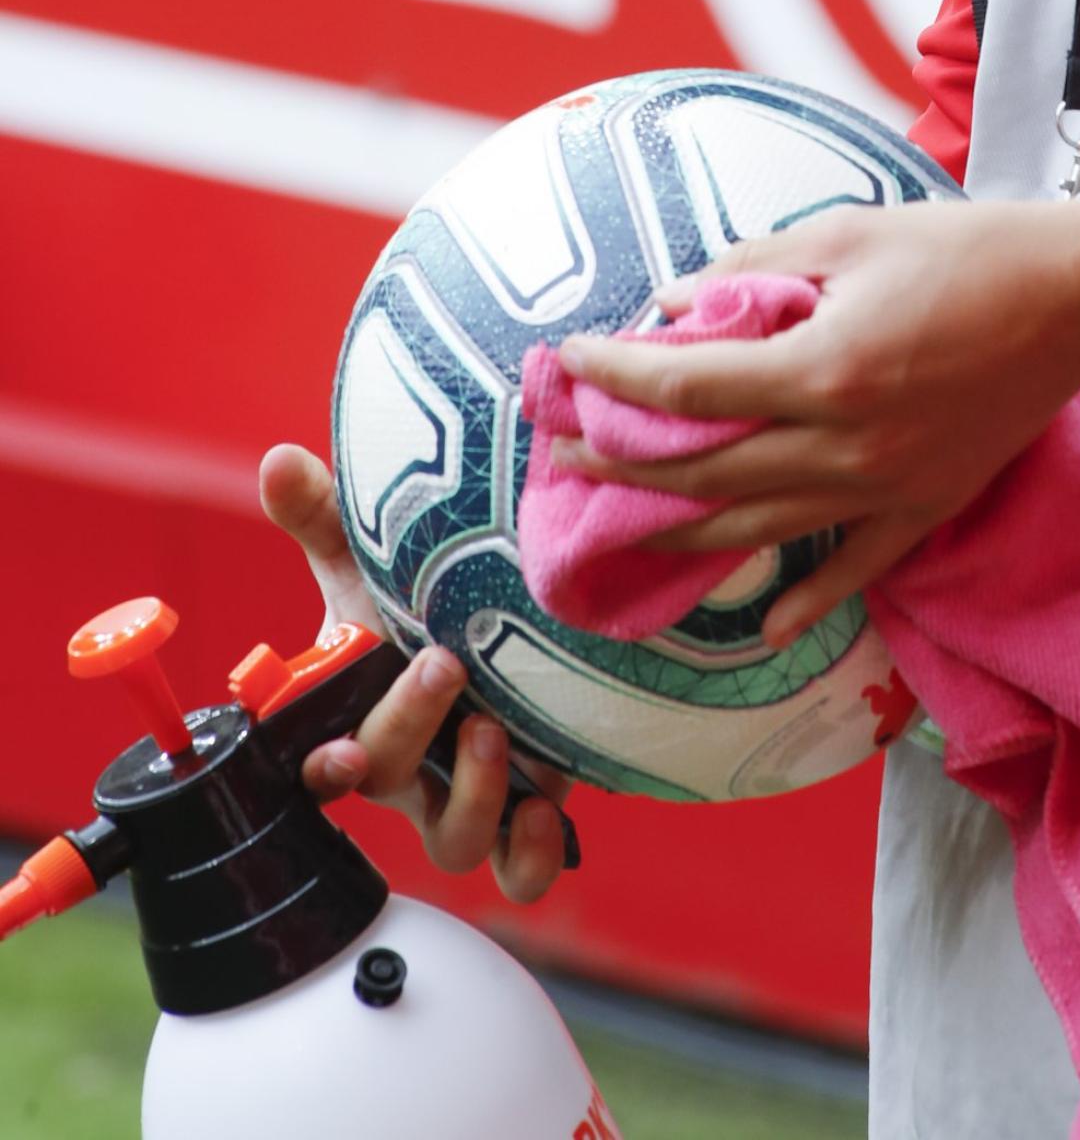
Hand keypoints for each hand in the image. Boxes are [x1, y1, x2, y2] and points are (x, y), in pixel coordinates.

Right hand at [258, 443, 569, 905]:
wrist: (511, 621)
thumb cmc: (422, 599)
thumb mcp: (373, 555)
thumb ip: (323, 514)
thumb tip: (281, 460)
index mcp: (352, 712)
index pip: (316, 761)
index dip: (325, 767)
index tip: (343, 749)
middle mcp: (403, 765)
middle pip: (386, 783)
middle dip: (409, 728)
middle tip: (446, 663)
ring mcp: (462, 791)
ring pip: (452, 841)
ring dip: (471, 795)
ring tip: (496, 731)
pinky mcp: (522, 805)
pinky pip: (519, 867)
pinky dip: (533, 852)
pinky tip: (549, 809)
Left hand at [550, 194, 1079, 644]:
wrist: (1073, 296)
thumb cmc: (963, 249)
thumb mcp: (849, 235)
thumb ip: (755, 270)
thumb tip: (676, 301)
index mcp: (822, 369)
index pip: (688, 386)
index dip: (618, 375)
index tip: (571, 360)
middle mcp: (845, 444)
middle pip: (707, 468)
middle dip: (625, 461)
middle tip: (566, 450)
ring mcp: (887, 487)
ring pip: (763, 526)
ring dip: (684, 528)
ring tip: (624, 524)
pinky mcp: (927, 505)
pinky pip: (855, 566)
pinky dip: (807, 596)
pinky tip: (765, 621)